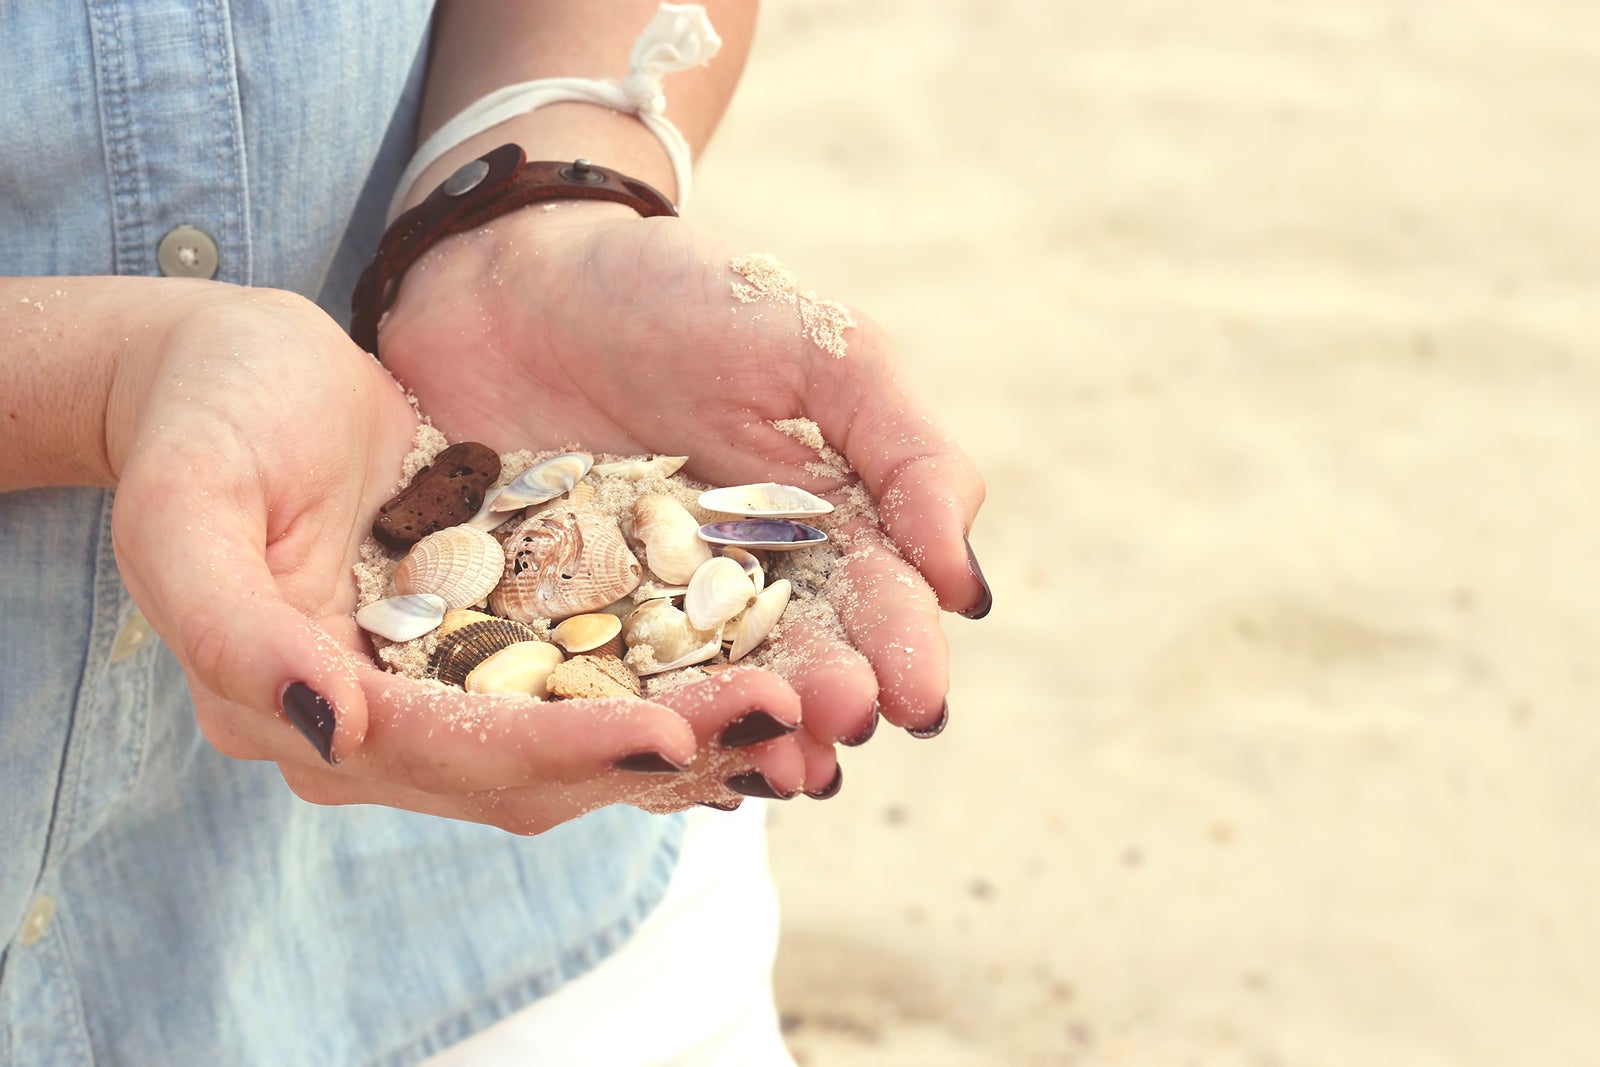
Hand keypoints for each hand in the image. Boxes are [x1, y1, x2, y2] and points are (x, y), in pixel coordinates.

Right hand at [107, 286, 774, 831]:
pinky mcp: (486, 646)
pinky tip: (753, 667)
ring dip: (687, 729)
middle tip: (783, 718)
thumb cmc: (205, 417)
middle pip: (535, 766)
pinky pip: (588, 681)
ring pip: (578, 736)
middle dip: (658, 749)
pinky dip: (667, 685)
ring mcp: (438, 691)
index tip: (672, 736)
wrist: (231, 373)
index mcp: (302, 709)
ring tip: (795, 703)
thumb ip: (230, 626)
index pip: (451, 751)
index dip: (563, 748)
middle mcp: (376, 728)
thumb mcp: (186, 504)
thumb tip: (333, 726)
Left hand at [376, 202, 990, 796]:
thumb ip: (904, 450)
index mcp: (813, 527)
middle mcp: (734, 587)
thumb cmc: (674, 296)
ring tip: (770, 774)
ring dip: (740, 736)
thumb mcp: (814, 346)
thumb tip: (966, 586)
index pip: (871, 600)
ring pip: (700, 693)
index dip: (898, 649)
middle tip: (841, 732)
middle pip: (790, 659)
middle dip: (822, 699)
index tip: (914, 696)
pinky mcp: (542, 629)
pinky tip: (648, 763)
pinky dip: (622, 729)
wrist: (509, 269)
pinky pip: (588, 691)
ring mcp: (638, 613)